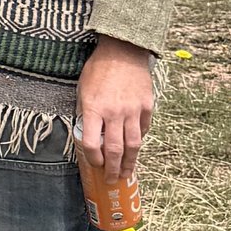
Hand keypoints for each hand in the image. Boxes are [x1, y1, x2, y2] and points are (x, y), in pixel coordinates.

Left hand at [76, 37, 154, 175]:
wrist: (123, 50)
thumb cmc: (98, 69)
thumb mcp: (83, 90)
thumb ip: (85, 114)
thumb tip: (89, 137)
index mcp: (94, 108)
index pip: (92, 144)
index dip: (93, 159)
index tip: (94, 165)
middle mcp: (114, 112)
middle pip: (114, 150)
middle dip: (112, 169)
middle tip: (112, 180)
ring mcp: (133, 110)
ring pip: (133, 145)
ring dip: (129, 163)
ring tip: (126, 173)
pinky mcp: (147, 106)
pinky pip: (143, 129)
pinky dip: (138, 140)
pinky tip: (134, 148)